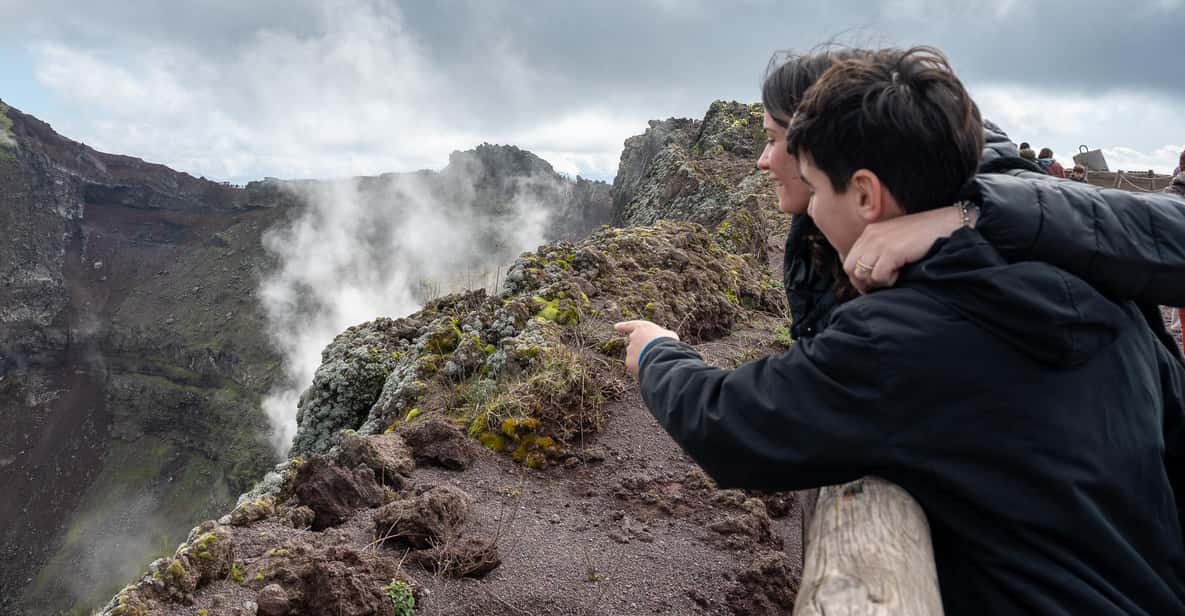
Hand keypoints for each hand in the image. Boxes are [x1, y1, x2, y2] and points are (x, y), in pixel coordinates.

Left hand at [614, 320, 678, 377]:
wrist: (661, 354)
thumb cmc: (667, 343)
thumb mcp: (668, 336)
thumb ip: (661, 337)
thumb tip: (661, 341)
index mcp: (642, 328)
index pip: (631, 326)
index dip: (624, 326)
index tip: (616, 327)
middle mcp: (633, 338)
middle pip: (635, 344)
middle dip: (641, 349)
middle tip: (653, 354)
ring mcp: (630, 350)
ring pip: (636, 357)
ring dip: (643, 359)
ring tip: (656, 362)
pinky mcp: (629, 362)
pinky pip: (635, 367)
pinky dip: (641, 368)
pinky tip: (651, 368)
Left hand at [844, 205, 961, 293]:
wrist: (945, 224)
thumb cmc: (923, 236)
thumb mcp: (894, 239)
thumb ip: (879, 251)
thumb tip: (868, 276)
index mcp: (869, 233)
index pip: (849, 261)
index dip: (858, 277)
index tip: (871, 284)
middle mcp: (871, 236)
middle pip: (850, 268)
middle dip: (862, 282)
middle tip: (881, 285)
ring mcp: (880, 243)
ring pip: (862, 274)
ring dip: (876, 282)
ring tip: (893, 276)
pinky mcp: (891, 251)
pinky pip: (878, 276)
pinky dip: (888, 280)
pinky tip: (900, 273)